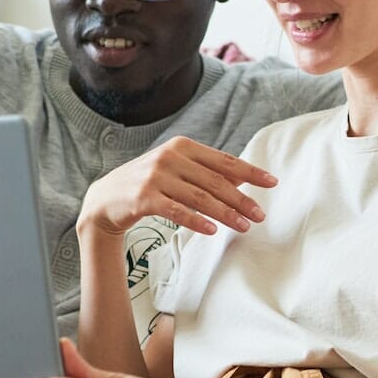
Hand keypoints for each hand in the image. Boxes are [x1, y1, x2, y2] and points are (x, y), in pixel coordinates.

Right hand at [77, 136, 276, 239]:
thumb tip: (243, 180)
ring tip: (243, 226)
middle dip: (241, 199)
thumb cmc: (147, 185)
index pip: (223, 160)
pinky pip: (177, 211)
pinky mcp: (144, 197)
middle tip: (260, 214)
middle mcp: (169, 157)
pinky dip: (196, 221)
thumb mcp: (176, 171)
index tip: (272, 182)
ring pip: (199, 197)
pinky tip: (212, 231)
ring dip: (225, 213)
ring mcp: (155, 177)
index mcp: (182, 146)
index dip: (250, 171)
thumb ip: (205, 173)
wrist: (105, 199)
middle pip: (215, 181)